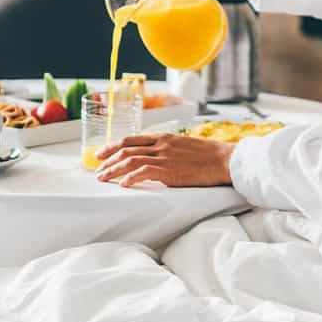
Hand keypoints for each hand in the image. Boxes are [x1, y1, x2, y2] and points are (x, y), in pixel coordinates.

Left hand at [95, 133, 234, 187]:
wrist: (224, 159)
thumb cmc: (208, 155)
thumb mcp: (184, 146)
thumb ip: (167, 149)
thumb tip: (155, 158)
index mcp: (164, 137)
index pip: (131, 140)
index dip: (113, 146)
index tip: (101, 154)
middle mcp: (161, 144)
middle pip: (126, 150)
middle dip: (108, 161)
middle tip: (98, 171)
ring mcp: (164, 156)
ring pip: (131, 161)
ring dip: (114, 170)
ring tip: (103, 178)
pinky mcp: (170, 170)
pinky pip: (144, 172)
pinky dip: (131, 178)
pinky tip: (123, 184)